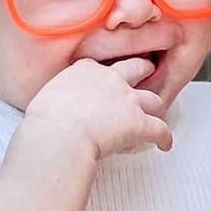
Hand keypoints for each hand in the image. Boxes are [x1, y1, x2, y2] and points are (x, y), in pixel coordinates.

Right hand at [24, 57, 172, 161]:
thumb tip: (52, 110)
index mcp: (85, 71)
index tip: (104, 78)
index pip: (99, 66)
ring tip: (157, 114)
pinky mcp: (140, 123)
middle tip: (146, 72)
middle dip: (143, 70)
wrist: (60, 134)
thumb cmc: (46, 121)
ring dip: (156, 107)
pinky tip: (165, 144)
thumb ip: (56, 99)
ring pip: (153, 99)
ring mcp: (128, 100)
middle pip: (135, 69)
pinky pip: (160, 129)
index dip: (104, 73)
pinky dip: (165, 137)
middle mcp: (110, 80)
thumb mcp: (45, 99)